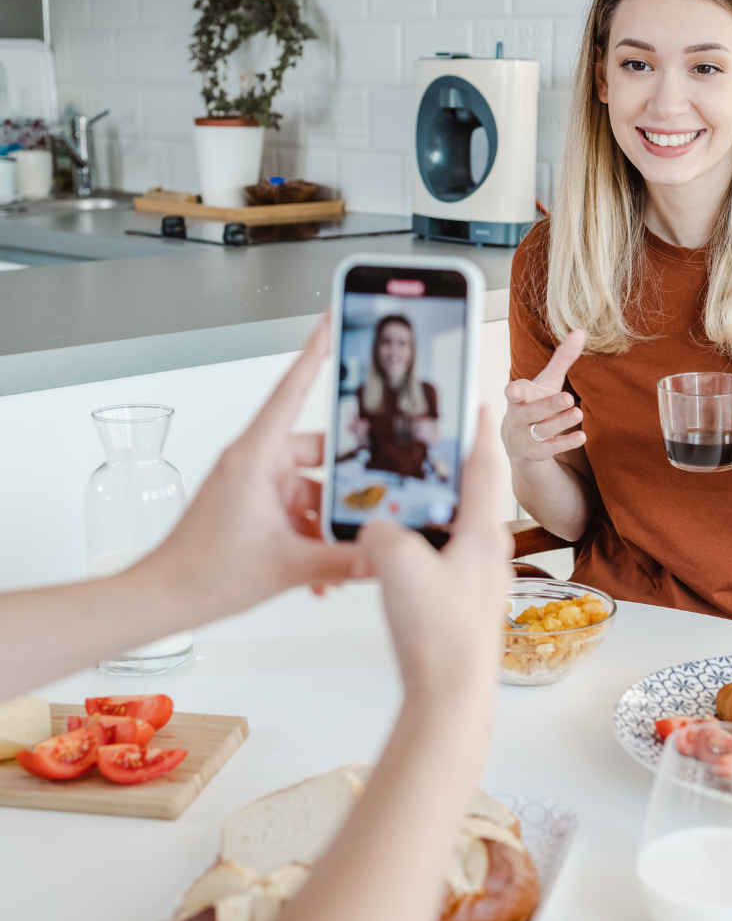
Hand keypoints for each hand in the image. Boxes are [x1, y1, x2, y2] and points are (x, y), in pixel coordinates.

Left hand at [147, 317, 358, 620]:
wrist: (162, 599)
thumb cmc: (199, 572)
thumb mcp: (285, 566)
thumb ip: (342, 559)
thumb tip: (380, 554)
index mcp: (255, 458)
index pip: (291, 391)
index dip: (315, 353)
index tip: (332, 322)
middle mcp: (254, 464)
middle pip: (317, 452)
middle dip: (348, 480)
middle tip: (377, 491)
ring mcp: (254, 486)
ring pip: (311, 487)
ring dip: (330, 518)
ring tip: (346, 547)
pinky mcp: (254, 507)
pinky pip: (297, 510)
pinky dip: (314, 533)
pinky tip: (326, 565)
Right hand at [356, 408, 511, 704]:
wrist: (451, 694)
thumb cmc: (437, 631)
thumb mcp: (396, 564)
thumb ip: (380, 533)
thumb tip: (375, 530)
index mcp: (481, 532)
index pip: (484, 466)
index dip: (479, 432)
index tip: (481, 405)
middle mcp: (487, 551)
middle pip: (470, 495)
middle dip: (450, 470)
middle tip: (428, 446)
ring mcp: (476, 578)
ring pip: (453, 529)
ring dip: (431, 510)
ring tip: (402, 496)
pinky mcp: (462, 602)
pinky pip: (443, 557)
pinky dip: (423, 543)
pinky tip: (395, 550)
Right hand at [502, 329, 586, 463]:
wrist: (518, 440)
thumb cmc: (535, 401)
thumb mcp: (547, 380)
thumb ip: (562, 358)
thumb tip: (581, 332)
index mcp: (519, 397)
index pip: (514, 392)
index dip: (514, 391)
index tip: (514, 390)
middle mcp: (520, 416)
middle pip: (533, 411)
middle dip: (549, 405)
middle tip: (567, 398)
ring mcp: (528, 435)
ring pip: (544, 430)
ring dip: (561, 422)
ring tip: (578, 413)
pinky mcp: (539, 451)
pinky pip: (553, 447)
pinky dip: (567, 442)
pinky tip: (582, 436)